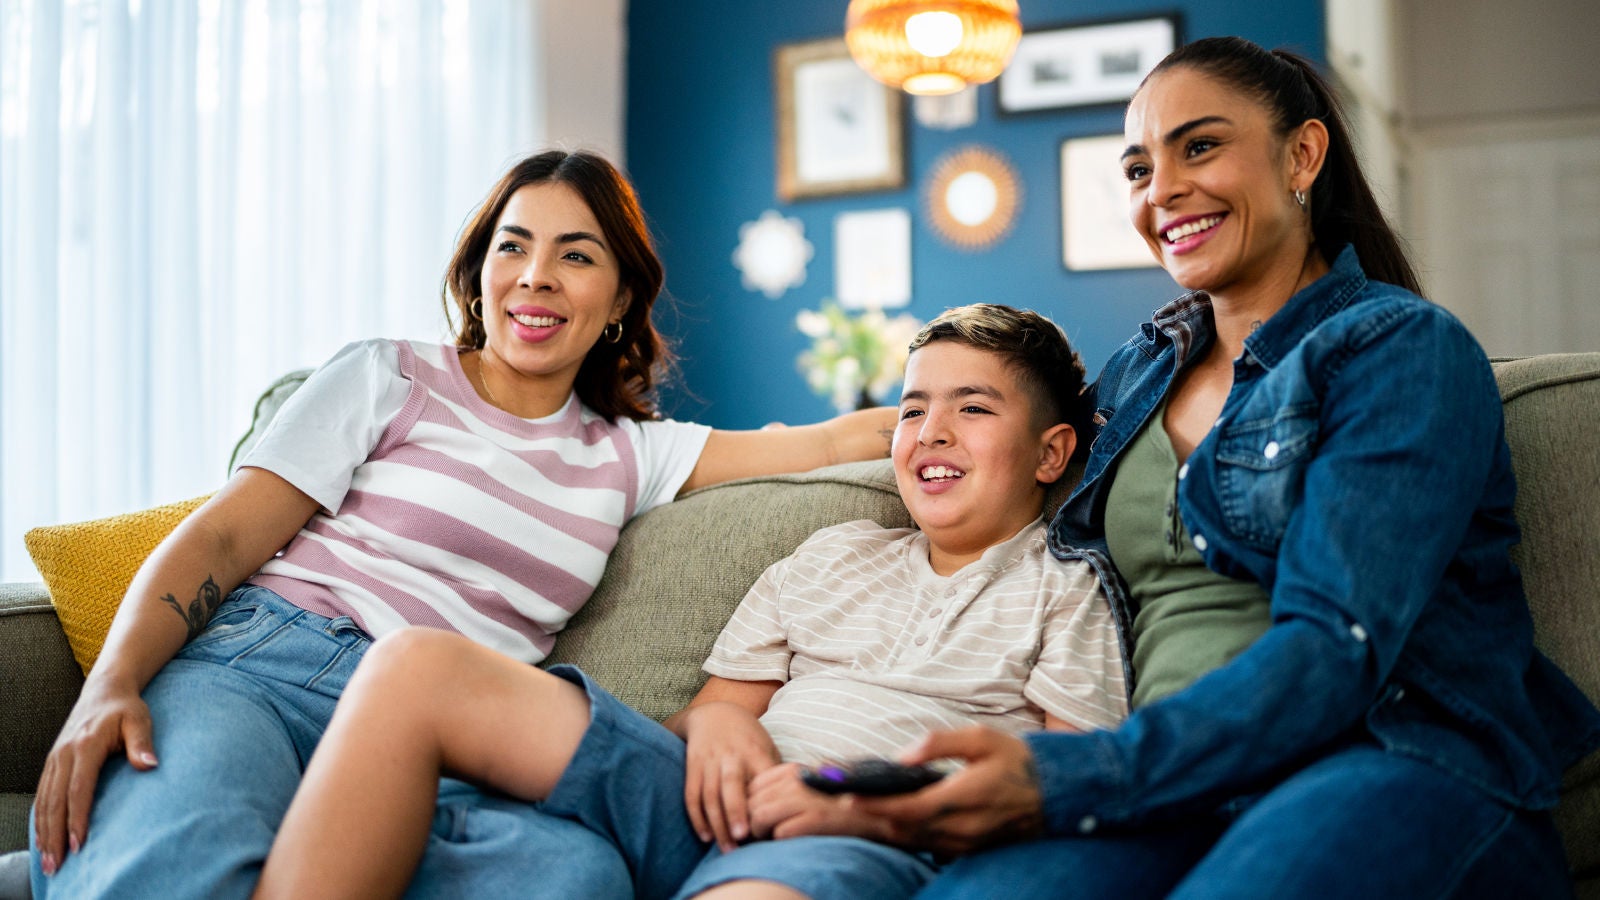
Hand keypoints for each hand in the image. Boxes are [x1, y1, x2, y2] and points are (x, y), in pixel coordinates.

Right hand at [32, 676, 159, 873]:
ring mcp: (55, 759)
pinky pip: (42, 794)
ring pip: (44, 801)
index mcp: (85, 746)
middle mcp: (64, 754)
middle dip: (55, 835)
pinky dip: (40, 818)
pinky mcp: (52, 763)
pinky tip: (42, 837)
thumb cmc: (126, 709)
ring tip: (48, 860)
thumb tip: (150, 764)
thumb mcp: (140, 720)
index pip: (79, 788)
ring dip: (44, 832)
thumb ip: (142, 743)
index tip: (79, 842)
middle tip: (58, 863)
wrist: (104, 692)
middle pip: (55, 801)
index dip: (77, 817)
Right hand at [681, 702, 779, 850]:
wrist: (714, 712)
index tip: (772, 827)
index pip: (762, 779)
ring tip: (726, 847)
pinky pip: (691, 793)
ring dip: (717, 822)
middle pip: (731, 785)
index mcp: (755, 752)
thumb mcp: (767, 746)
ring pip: (710, 794)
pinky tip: (706, 835)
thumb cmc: (748, 737)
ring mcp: (710, 761)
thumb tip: (795, 805)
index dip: (766, 803)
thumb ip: (777, 774)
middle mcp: (732, 756)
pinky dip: (697, 816)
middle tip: (742, 838)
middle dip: (736, 812)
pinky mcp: (693, 765)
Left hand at [747, 762, 891, 840]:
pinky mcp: (816, 818)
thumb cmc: (840, 804)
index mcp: (794, 770)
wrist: (879, 814)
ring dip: (763, 833)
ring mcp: (806, 798)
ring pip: (759, 817)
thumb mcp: (811, 788)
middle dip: (753, 822)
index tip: (761, 818)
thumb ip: (784, 790)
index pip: (753, 786)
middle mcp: (797, 780)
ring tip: (774, 839)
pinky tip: (794, 841)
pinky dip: (782, 841)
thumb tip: (754, 804)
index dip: (752, 805)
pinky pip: (780, 833)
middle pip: (752, 802)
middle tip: (764, 834)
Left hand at [857, 726, 1043, 856]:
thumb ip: (940, 743)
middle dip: (872, 814)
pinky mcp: (970, 848)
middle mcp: (963, 827)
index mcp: (963, 798)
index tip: (846, 797)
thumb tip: (903, 757)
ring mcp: (967, 842)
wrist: (1056, 792)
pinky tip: (893, 816)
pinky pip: (929, 845)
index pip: (908, 808)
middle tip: (841, 800)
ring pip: (914, 839)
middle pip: (904, 828)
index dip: (875, 804)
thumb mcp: (981, 738)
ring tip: (860, 805)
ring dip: (887, 824)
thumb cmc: (1017, 759)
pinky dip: (906, 832)